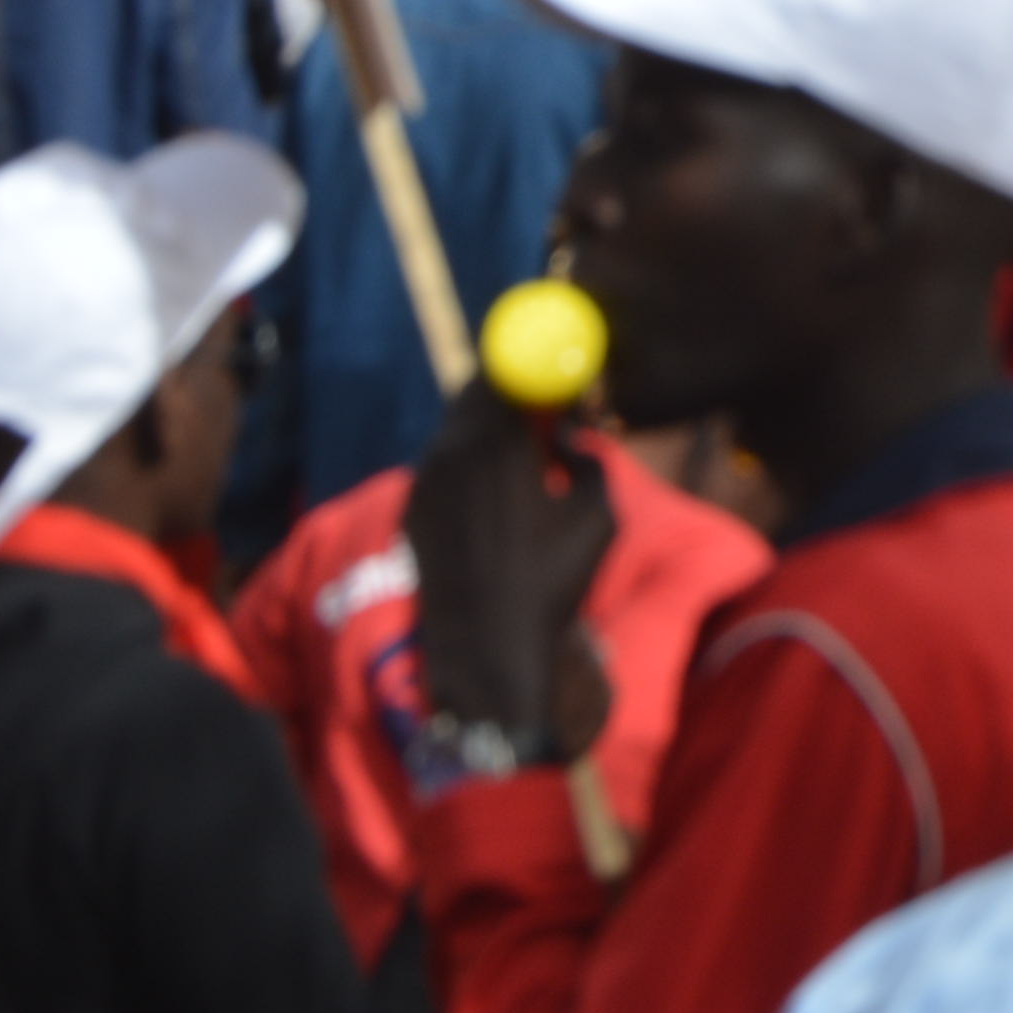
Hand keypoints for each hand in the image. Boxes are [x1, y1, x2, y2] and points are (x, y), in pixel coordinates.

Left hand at [404, 382, 619, 750]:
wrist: (488, 648)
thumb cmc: (553, 580)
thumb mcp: (598, 512)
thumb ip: (587, 457)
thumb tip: (565, 441)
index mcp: (499, 441)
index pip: (506, 370)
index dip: (531, 364)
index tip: (554, 371)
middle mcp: (452, 449)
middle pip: (473, 393)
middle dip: (506, 391)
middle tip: (537, 404)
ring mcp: (424, 479)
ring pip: (457, 430)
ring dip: (488, 432)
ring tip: (523, 468)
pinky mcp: (413, 509)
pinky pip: (444, 466)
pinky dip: (469, 468)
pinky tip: (495, 508)